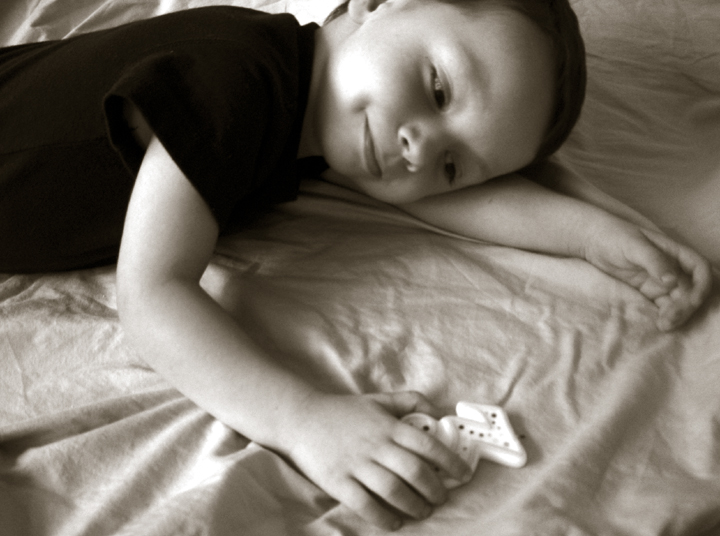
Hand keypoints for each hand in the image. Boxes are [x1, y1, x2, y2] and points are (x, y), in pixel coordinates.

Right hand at [279, 391, 470, 530]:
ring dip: (414, 506)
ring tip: (422, 510)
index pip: (428, 445)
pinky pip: (365, 504)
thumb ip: (411, 401)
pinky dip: (384, 516)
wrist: (301, 418)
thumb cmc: (343, 411)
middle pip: (415, 472)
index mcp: (389, 425)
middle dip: (435, 490)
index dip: (451, 462)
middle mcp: (376, 444)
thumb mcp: (379, 399)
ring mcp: (356, 464)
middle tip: (441, 497)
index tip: (463, 474)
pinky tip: (394, 521)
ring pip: (394, 490)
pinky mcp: (338, 481)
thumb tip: (439, 411)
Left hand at [584, 222, 711, 330]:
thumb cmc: (614, 236)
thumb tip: (672, 281)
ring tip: (663, 326)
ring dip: (676, 315)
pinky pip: (661, 307)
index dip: (701, 287)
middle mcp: (672, 269)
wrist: (592, 242)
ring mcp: (660, 283)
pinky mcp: (646, 293)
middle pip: (691, 291)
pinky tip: (656, 324)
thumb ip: (654, 261)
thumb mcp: (634, 245)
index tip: (690, 301)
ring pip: (678, 302)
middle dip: (686, 308)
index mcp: (675, 253)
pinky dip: (663, 316)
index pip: (700, 270)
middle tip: (669, 321)